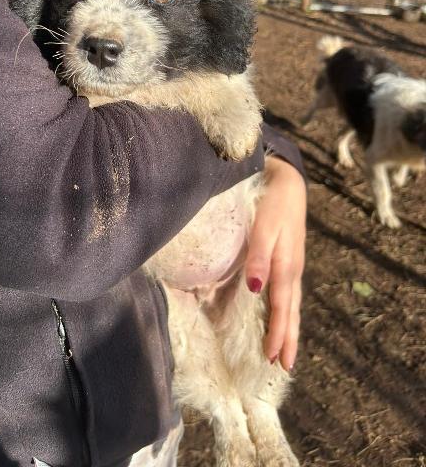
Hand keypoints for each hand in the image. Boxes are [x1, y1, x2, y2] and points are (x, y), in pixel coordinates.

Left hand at [245, 156, 305, 371]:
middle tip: (283, 366)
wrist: (287, 180)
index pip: (282, 307)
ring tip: (285, 350)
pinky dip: (285, 309)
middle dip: (287, 338)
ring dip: (288, 327)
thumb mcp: (264, 227)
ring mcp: (291, 263)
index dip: (278, 333)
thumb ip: (258, 256)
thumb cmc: (272, 202)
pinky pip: (287, 291)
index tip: (275, 359)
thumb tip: (254, 289)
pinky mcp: (287, 257)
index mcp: (286, 265)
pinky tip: (280, 313)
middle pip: (290, 310)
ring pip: (291, 302)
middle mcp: (291, 268)